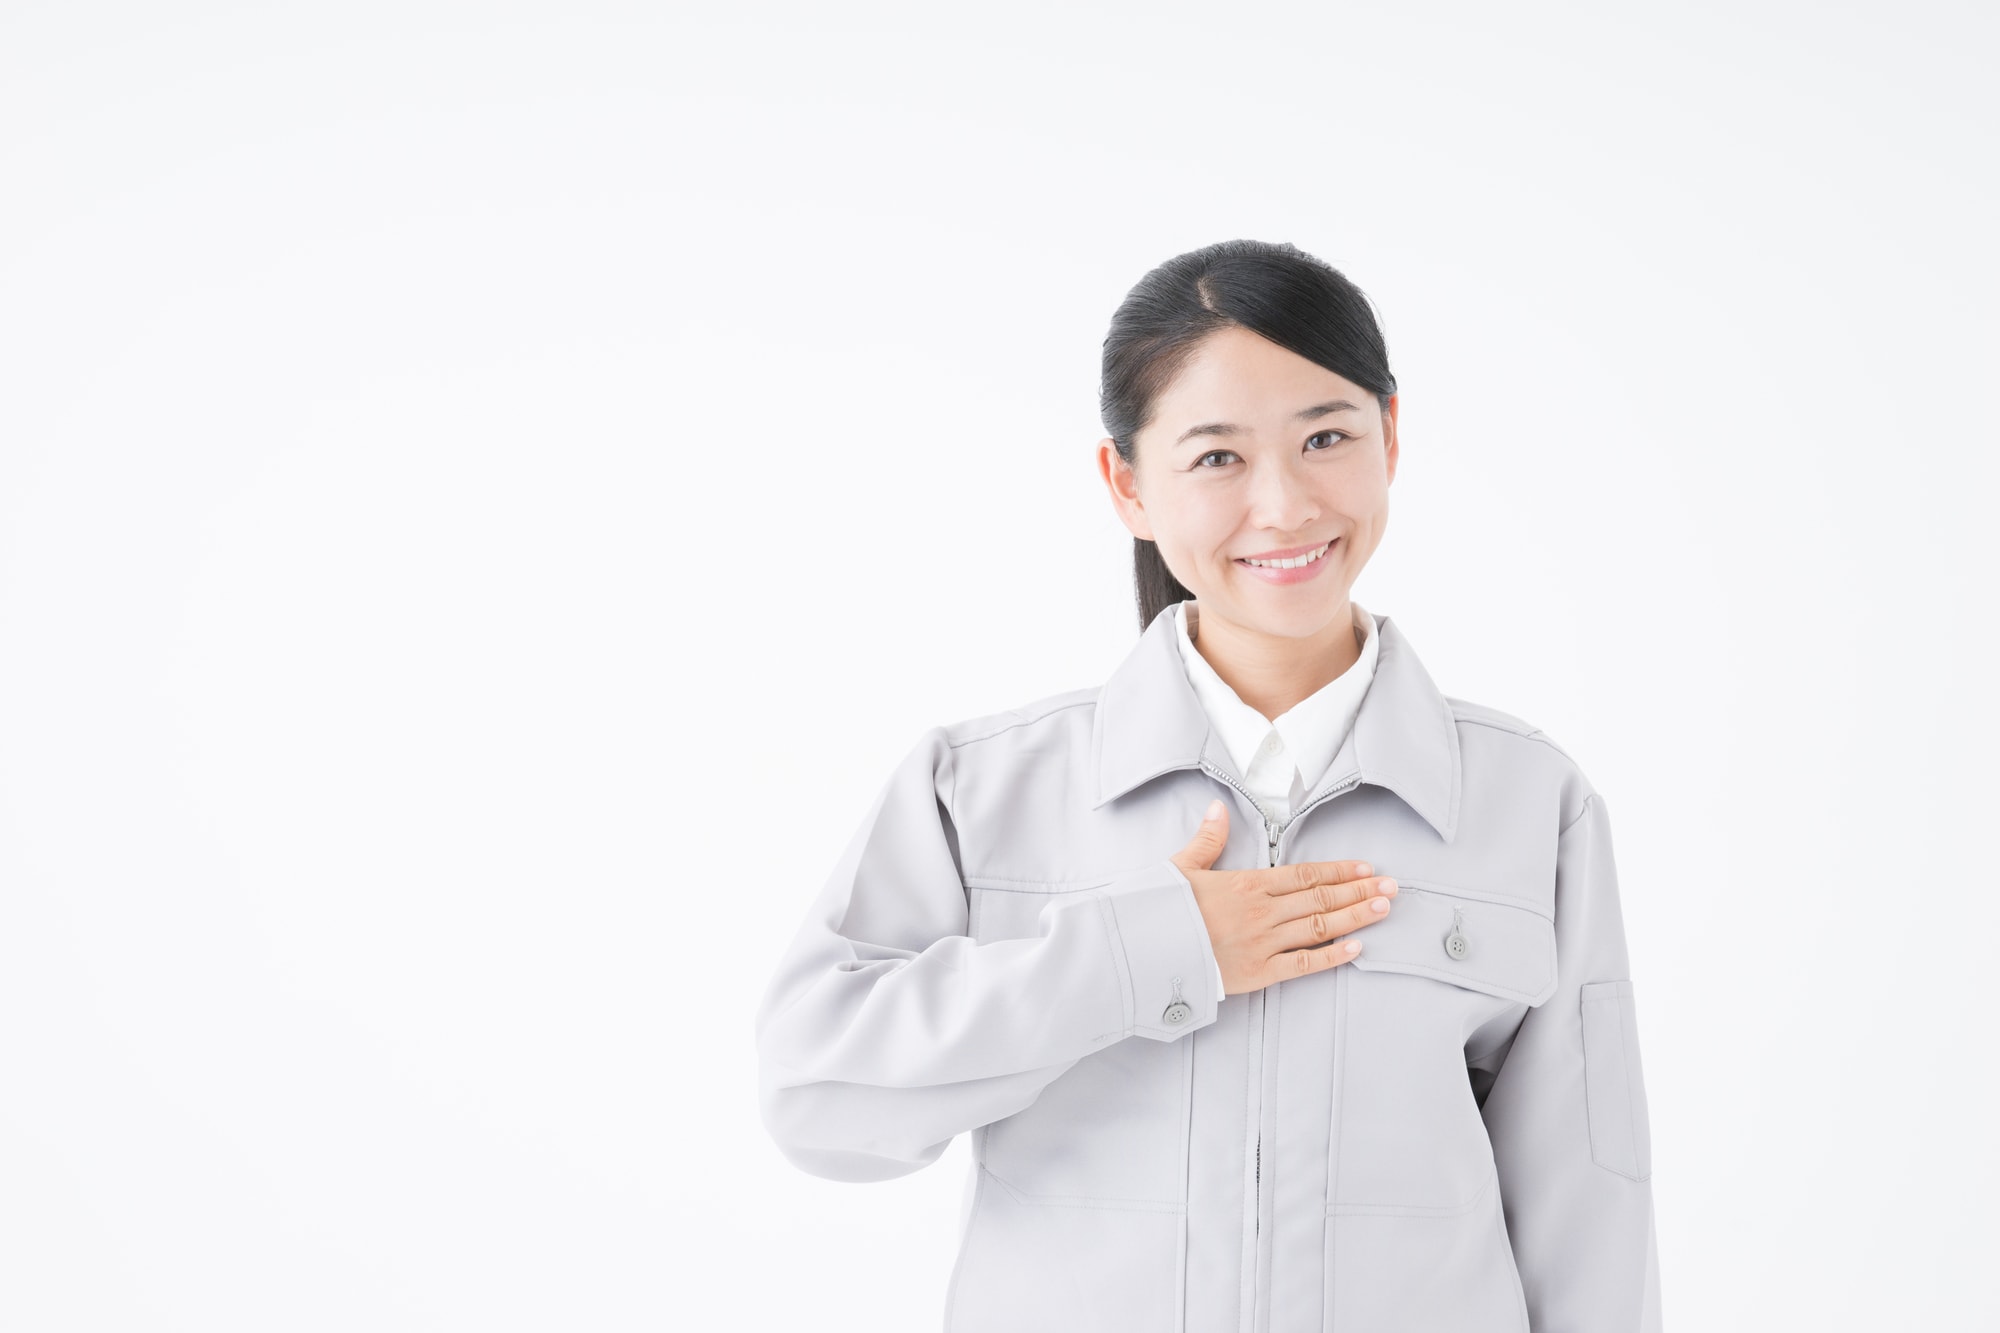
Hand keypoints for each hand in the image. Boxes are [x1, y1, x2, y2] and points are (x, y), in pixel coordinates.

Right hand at [1169, 799, 1397, 995]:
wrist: (1142, 950)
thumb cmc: (1159, 909)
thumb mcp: (1180, 867)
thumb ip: (1207, 839)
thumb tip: (1217, 808)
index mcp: (1246, 884)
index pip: (1304, 874)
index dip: (1338, 870)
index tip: (1366, 868)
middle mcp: (1262, 912)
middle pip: (1321, 899)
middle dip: (1359, 891)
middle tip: (1392, 887)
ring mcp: (1263, 943)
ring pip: (1320, 927)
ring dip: (1355, 917)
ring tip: (1383, 908)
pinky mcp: (1258, 973)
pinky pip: (1303, 964)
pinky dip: (1332, 957)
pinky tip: (1356, 948)